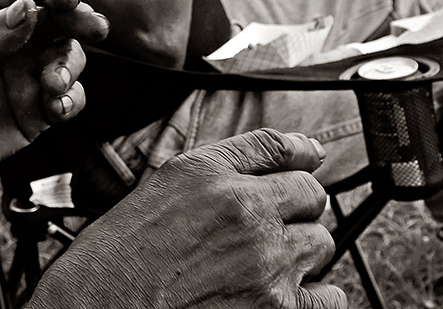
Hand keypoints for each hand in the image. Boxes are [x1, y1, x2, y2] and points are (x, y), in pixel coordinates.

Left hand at [0, 0, 109, 178]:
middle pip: (58, 17)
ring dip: (70, 65)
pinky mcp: (34, 111)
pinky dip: (72, 100)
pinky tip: (55, 106)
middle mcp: (11, 41)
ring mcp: (25, 75)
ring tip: (52, 82)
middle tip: (93, 27)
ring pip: (69, 57)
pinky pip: (68, 100)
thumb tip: (25, 11)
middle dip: (80, 18)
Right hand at [29, 129, 344, 308]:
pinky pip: (329, 297)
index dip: (296, 159)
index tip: (302, 165)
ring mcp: (267, 262)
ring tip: (262, 268)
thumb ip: (217, 166)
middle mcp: (244, 210)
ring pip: (320, 244)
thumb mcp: (155, 189)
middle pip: (311, 195)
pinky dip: (314, 297)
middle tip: (267, 230)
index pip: (281, 149)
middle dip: (296, 210)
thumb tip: (287, 151)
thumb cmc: (113, 262)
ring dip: (301, 253)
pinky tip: (280, 297)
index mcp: (208, 175)